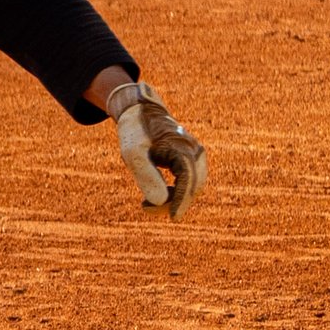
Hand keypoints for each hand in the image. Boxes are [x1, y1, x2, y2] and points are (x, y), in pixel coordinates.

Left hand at [105, 81, 206, 219]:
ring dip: (176, 198)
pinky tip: (158, 195)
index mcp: (183, 149)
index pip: (188, 182)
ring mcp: (197, 154)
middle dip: (174, 202)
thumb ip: (146, 176)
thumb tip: (161, 202)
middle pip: (194, 186)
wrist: (140, 111)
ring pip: (194, 185)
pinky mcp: (192, 158)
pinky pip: (190, 180)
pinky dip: (177, 191)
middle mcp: (196, 152)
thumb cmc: (135, 131)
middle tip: (145, 208)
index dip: (181, 202)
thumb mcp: (133, 154)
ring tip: (147, 203)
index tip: (172, 218)